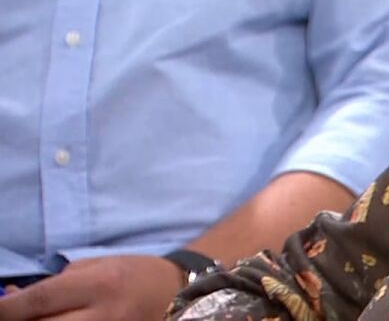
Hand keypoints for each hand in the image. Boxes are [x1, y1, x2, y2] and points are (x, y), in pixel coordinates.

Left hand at [0, 256, 184, 320]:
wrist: (178, 294)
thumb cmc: (134, 273)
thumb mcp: (95, 266)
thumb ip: (54, 283)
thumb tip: (12, 297)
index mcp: (98, 285)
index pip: (38, 301)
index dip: (5, 308)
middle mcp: (102, 315)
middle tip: (9, 317)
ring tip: (31, 319)